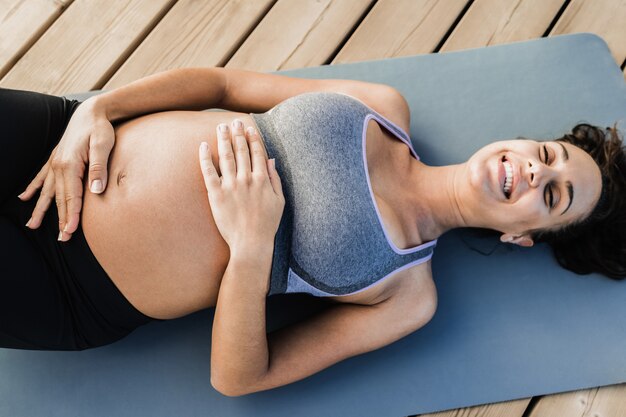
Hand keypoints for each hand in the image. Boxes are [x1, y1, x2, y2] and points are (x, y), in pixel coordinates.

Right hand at [17, 97, 114, 240]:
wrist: (92, 111)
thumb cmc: (101, 128)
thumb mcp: (103, 145)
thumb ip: (99, 168)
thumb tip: (97, 190)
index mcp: (70, 164)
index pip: (72, 196)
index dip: (72, 216)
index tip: (70, 232)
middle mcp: (58, 165)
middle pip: (59, 198)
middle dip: (60, 219)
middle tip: (62, 239)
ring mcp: (55, 162)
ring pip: (47, 191)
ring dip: (42, 209)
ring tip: (33, 226)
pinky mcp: (56, 158)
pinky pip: (41, 177)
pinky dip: (33, 188)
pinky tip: (24, 198)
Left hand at [199, 119, 283, 250]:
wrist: (251, 243)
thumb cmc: (267, 225)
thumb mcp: (279, 201)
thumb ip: (275, 179)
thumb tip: (271, 160)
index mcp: (262, 180)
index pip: (257, 153)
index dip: (252, 138)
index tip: (249, 128)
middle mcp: (247, 179)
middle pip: (241, 150)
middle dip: (237, 133)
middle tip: (233, 121)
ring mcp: (231, 186)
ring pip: (226, 157)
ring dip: (223, 139)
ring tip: (220, 127)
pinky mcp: (216, 195)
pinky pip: (208, 172)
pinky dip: (205, 157)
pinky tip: (203, 145)